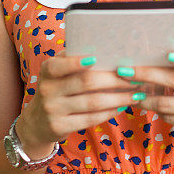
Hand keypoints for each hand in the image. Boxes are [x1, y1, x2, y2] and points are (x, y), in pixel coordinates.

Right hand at [22, 49, 148, 146]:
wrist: (37, 122)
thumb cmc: (56, 89)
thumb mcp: (57, 72)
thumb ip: (72, 59)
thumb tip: (103, 46)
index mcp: (47, 70)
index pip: (60, 64)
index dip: (76, 62)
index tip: (97, 58)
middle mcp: (47, 89)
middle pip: (86, 82)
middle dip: (114, 80)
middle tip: (135, 78)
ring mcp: (53, 109)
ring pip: (93, 102)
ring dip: (118, 98)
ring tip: (136, 94)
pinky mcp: (60, 126)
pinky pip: (91, 118)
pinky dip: (110, 112)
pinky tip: (122, 107)